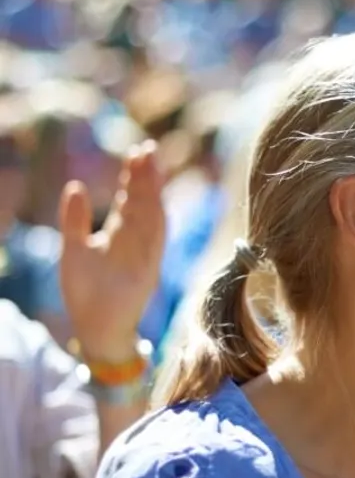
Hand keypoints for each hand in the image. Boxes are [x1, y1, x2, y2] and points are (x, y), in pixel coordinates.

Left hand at [59, 142, 164, 362]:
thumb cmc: (86, 290)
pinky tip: (156, 206)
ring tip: (152, 170)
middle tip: (148, 150)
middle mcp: (137, 242)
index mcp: (121, 234)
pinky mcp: (146, 273)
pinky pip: (153, 246)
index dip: (136, 176)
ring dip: (154, 195)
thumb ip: (75, 219)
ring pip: (152, 219)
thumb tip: (76, 185)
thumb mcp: (74, 248)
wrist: (96, 327)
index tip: (137, 151)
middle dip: (148, 178)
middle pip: (146, 203)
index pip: (132, 198)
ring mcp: (144, 256)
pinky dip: (155, 226)